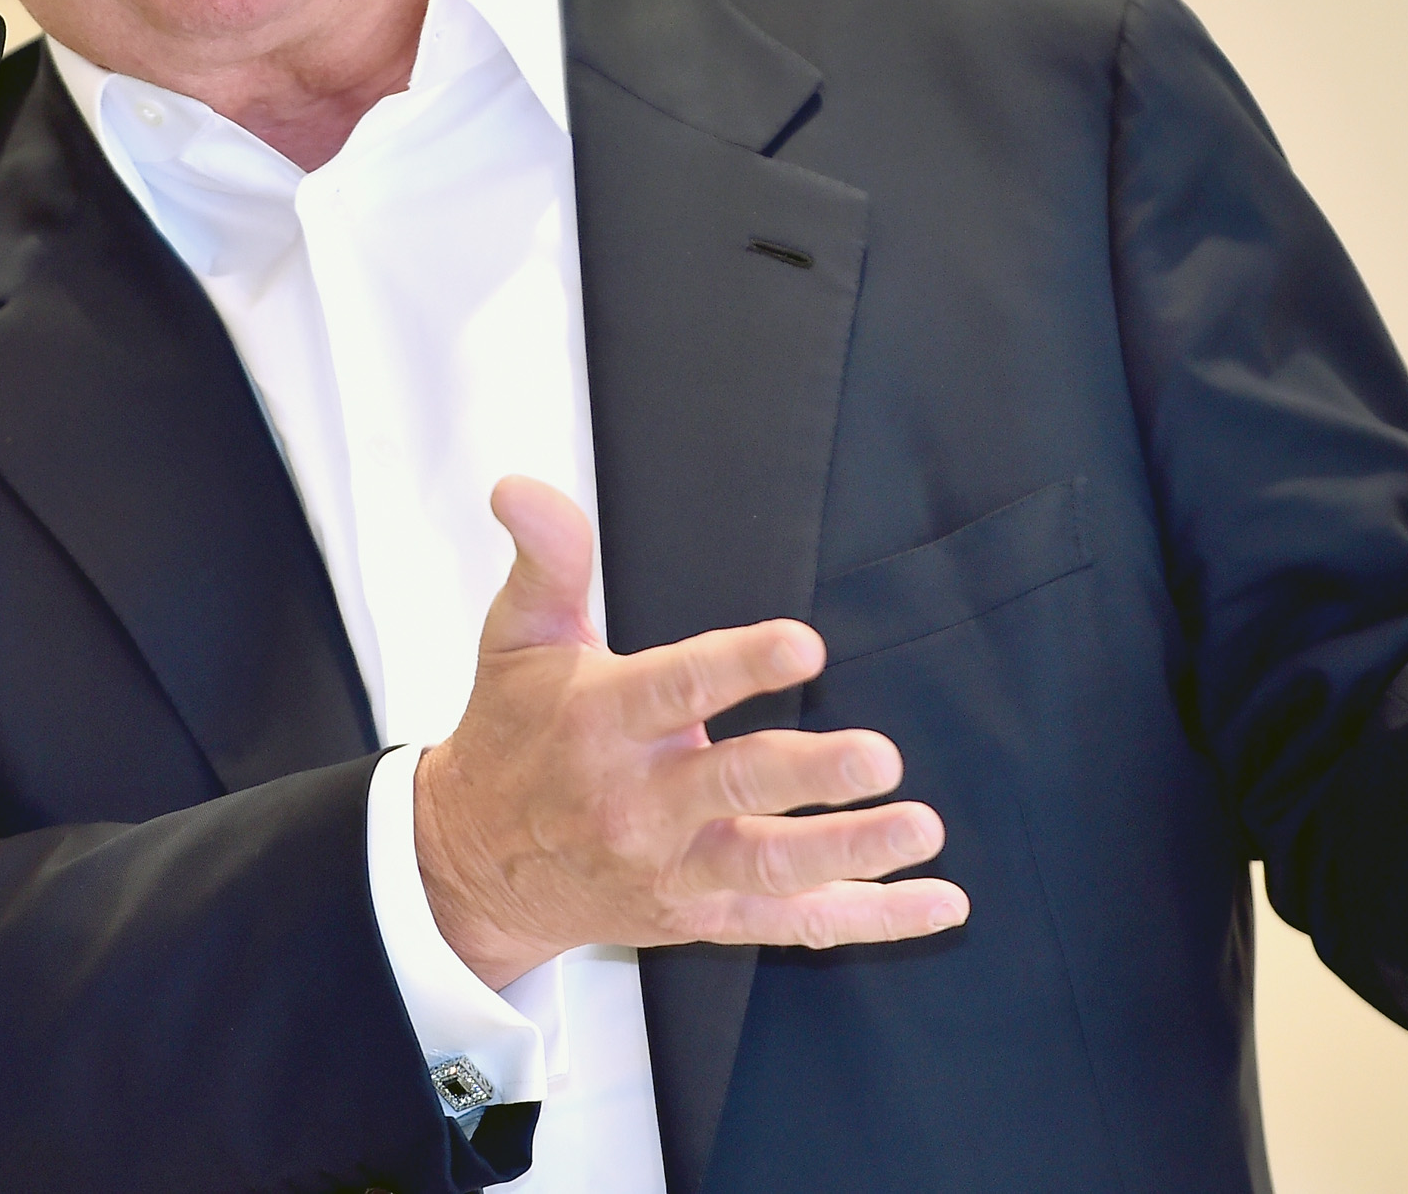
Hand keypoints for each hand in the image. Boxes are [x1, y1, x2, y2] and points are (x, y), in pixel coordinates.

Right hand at [412, 477, 969, 990]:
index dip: (740, 668)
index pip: (677, 689)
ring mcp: (674, 867)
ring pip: (770, 867)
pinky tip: (935, 903)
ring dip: (852, 851)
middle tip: (880, 757)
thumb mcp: (518, 638)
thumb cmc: (511, 737)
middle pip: (735, 786)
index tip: (804, 644)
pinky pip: (791, 923)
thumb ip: (547, 558)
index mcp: (604, 722)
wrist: (472, 867)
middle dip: (810, 775)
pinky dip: (868, 917)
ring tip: (920, 829)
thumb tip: (521, 485)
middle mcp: (640, 802)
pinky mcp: (700, 914)